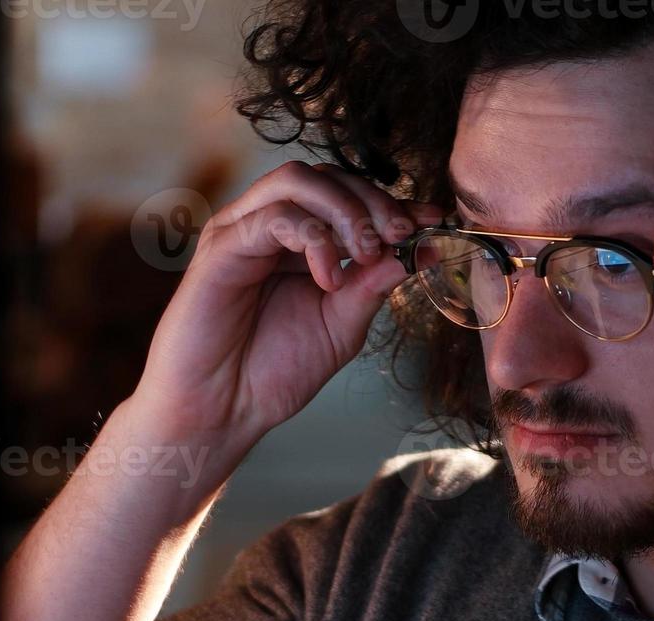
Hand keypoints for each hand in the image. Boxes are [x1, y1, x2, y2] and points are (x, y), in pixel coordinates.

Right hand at [132, 160, 445, 446]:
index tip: (434, 220)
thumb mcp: (340, 327)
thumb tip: (417, 253)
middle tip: (401, 236)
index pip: (349, 199)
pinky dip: (313, 237)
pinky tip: (328, 276)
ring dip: (346, 209)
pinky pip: (273, 215)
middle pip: (327, 176)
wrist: (220, 412)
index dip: (394, 204)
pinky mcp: (222, 246)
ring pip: (298, 180)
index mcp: (299, 245)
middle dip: (374, 201)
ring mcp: (243, 232)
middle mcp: (270, 229)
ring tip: (366, 252)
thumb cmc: (270, 373)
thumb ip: (372, 287)